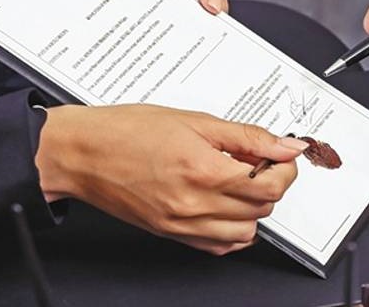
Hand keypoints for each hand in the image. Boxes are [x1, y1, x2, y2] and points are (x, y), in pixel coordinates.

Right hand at [36, 105, 306, 255]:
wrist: (82, 153)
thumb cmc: (126, 131)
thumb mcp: (195, 121)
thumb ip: (247, 137)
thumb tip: (286, 145)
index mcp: (203, 170)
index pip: (270, 184)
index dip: (284, 168)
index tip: (280, 155)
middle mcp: (194, 204)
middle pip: (262, 208)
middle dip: (270, 183)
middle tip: (256, 160)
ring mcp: (183, 225)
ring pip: (246, 232)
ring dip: (253, 208)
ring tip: (237, 182)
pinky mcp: (172, 235)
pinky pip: (219, 247)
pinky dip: (232, 230)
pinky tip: (224, 205)